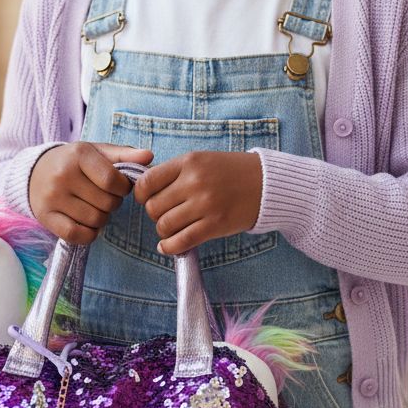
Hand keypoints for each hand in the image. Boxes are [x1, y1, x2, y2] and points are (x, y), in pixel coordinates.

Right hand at [27, 141, 153, 243]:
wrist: (35, 172)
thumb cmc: (74, 162)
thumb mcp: (97, 152)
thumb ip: (124, 154)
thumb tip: (149, 157)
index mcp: (79, 154)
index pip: (113, 180)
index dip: (124, 188)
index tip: (121, 187)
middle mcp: (63, 175)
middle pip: (107, 203)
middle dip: (113, 203)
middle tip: (105, 197)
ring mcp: (52, 197)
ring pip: (95, 220)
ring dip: (102, 218)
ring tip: (95, 207)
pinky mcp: (46, 217)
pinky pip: (77, 235)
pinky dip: (89, 234)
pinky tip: (87, 223)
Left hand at [132, 150, 262, 255]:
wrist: (267, 183)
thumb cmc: (231, 172)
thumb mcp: (202, 160)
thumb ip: (175, 172)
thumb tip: (144, 189)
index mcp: (189, 162)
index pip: (147, 181)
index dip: (141, 195)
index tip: (147, 199)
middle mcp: (194, 182)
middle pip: (153, 207)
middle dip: (155, 214)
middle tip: (166, 214)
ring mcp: (205, 204)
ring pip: (164, 225)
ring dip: (164, 231)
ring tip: (173, 228)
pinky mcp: (215, 225)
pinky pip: (181, 241)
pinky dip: (170, 247)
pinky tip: (169, 246)